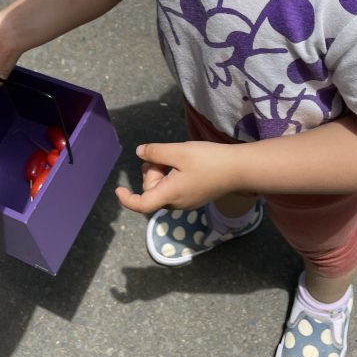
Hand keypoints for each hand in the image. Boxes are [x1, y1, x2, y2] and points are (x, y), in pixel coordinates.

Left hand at [115, 141, 238, 213]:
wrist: (239, 169)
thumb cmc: (209, 160)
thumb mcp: (180, 151)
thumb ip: (156, 152)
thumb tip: (140, 153)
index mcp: (170, 194)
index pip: (142, 204)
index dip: (127, 199)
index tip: (118, 190)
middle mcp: (177, 203)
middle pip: (152, 191)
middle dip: (152, 172)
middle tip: (163, 155)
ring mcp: (187, 201)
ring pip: (163, 188)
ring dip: (162, 172)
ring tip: (175, 156)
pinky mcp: (195, 196)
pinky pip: (174, 188)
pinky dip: (172, 175)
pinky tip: (184, 162)